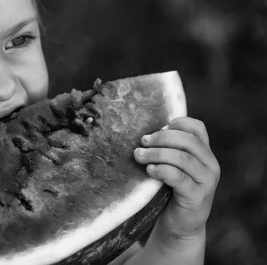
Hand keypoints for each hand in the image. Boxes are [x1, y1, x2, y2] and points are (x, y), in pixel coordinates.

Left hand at [134, 117, 219, 242]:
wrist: (179, 225)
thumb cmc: (170, 191)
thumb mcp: (173, 166)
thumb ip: (168, 149)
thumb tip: (146, 134)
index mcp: (205, 153)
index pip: (197, 128)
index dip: (177, 123)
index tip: (157, 129)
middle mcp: (210, 164)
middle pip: (188, 140)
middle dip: (161, 138)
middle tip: (143, 142)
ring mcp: (207, 181)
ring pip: (182, 158)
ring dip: (157, 153)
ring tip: (139, 155)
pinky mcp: (198, 197)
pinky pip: (179, 177)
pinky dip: (162, 170)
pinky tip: (150, 170)